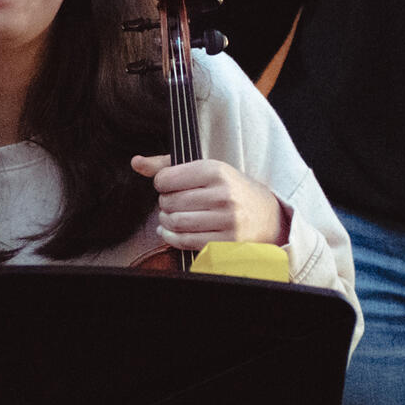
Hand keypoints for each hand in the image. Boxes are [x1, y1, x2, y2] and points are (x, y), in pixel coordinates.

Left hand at [130, 155, 288, 249]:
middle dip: (165, 203)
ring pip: (175, 222)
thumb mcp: (205, 169)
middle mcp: (222, 194)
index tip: (169, 185)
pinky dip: (171, 237)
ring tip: (172, 216)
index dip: (162, 183)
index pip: (165, 178)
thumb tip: (135, 162)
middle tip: (173, 203)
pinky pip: (185, 241)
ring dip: (166, 221)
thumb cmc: (230, 189)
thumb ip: (167, 164)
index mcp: (216, 170)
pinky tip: (171, 232)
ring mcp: (226, 220)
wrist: (268, 216)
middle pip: (168, 201)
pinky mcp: (226, 242)